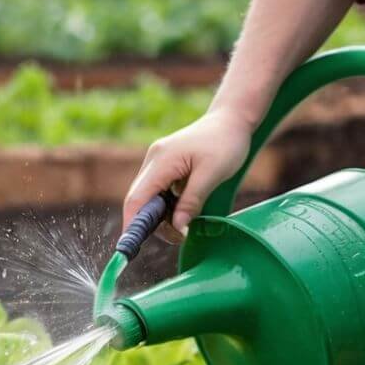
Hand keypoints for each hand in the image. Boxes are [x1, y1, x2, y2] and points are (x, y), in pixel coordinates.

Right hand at [123, 107, 253, 237]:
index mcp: (161, 161)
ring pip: (148, 199)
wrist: (231, 119)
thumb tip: (177, 226)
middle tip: (178, 237)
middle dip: (151, 224)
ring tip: (184, 227)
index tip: (133, 245)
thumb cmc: (225, 143)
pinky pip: (157, 193)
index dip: (133, 224)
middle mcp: (153, 161)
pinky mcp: (164, 167)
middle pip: (138, 201)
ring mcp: (157, 163)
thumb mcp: (212, 174)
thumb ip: (192, 200)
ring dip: (161, 217)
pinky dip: (166, 207)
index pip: (136, 198)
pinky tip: (183, 213)